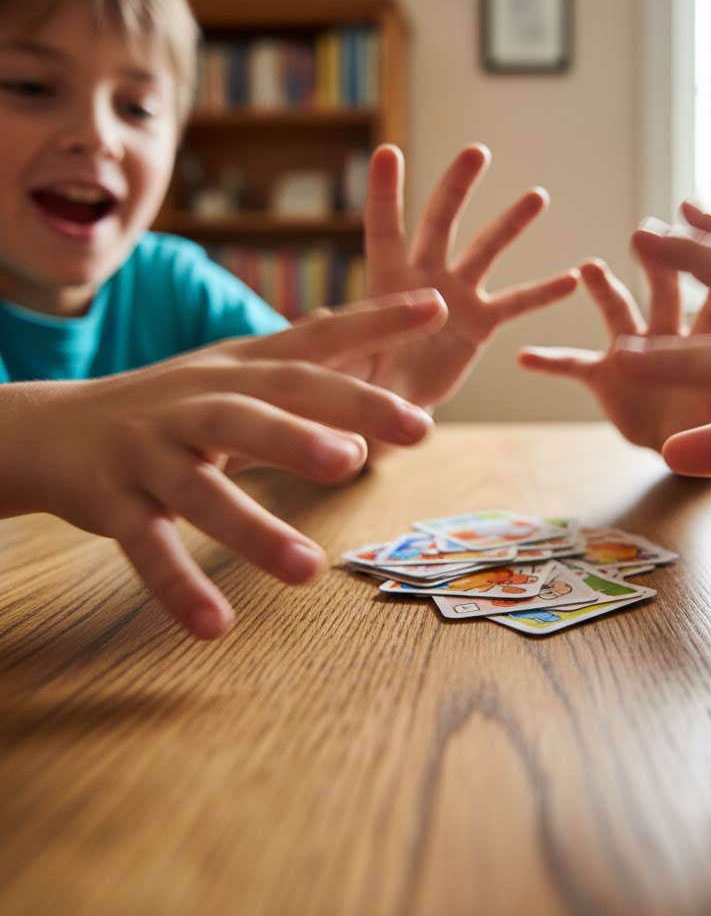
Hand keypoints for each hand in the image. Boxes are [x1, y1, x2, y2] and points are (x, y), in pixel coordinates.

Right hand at [0, 291, 446, 638]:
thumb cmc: (167, 405)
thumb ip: (294, 361)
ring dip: (255, 527)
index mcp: (236, 368)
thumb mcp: (229, 374)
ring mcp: (152, 451)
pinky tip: (215, 626)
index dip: (374, 320)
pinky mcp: (115, 502)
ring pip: (202, 486)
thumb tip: (357, 329)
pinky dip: (178, 586)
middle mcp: (197, 400)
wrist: (51, 429)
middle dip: (332, 419)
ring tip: (309, 571)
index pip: (312, 339)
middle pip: (266, 403)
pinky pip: (147, 547)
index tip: (437, 306)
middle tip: (399, 440)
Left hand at [356, 143, 578, 408]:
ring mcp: (456, 296)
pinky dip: (542, 293)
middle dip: (457, 187)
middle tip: (476, 152)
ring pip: (486, 251)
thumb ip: (344, 351)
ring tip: (537, 195)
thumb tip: (325, 327)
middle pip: (441, 222)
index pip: (384, 230)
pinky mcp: (480, 323)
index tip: (388, 152)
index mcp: (385, 281)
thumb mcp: (346, 367)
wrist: (396, 404)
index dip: (384, 193)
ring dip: (511, 224)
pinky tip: (572, 280)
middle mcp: (424, 278)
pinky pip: (514, 304)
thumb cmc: (364, 380)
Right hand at [518, 201, 710, 450]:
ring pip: (621, 314)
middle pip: (672, 290)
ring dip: (606, 291)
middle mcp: (675, 335)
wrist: (693, 450)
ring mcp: (639, 354)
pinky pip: (575, 367)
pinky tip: (525, 356)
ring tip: (590, 267)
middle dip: (662, 261)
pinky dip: (552, 362)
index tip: (700, 219)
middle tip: (648, 230)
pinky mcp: (609, 380)